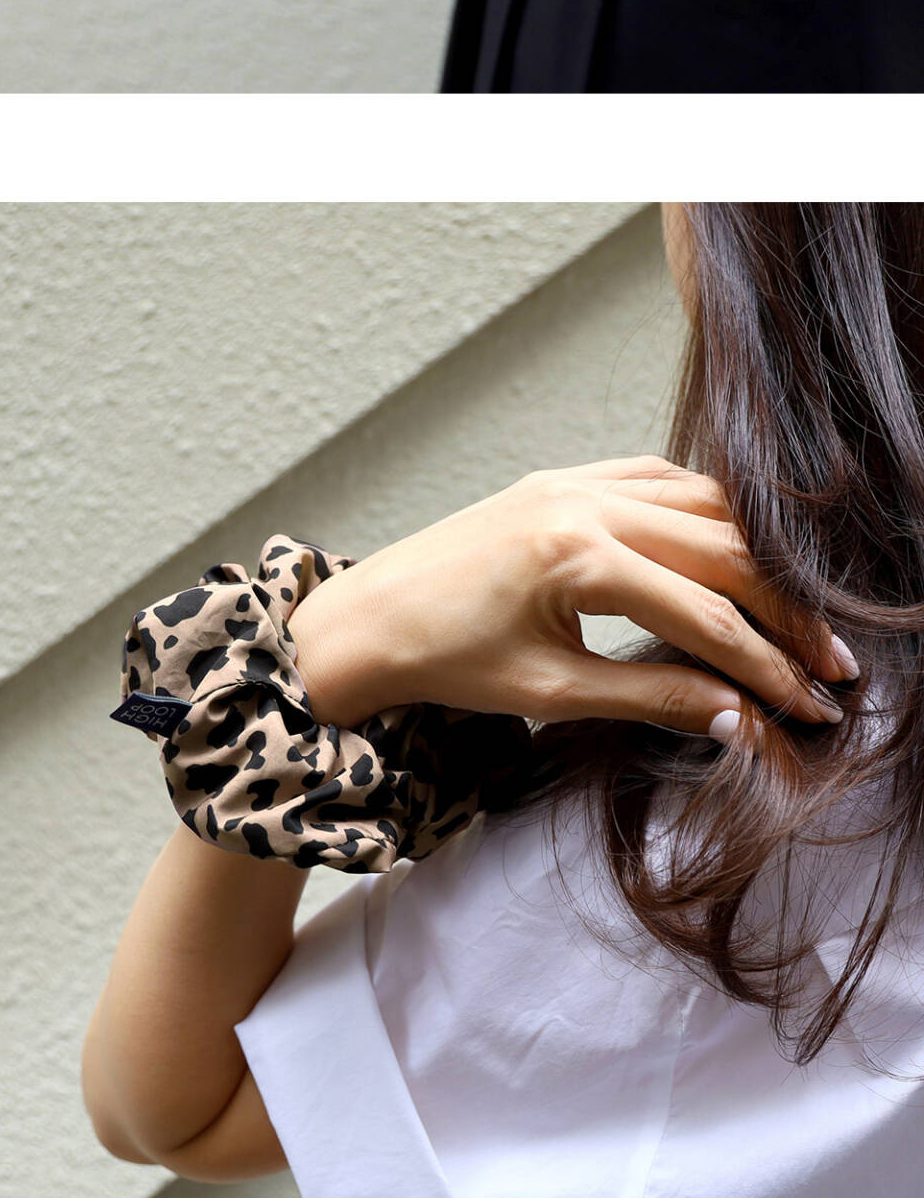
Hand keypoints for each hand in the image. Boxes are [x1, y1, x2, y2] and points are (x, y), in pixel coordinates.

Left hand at [297, 465, 857, 749]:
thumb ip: (652, 699)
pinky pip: (660, 480)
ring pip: (703, 505)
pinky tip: (739, 552)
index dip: (769, 667)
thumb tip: (739, 721)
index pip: (708, 617)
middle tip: (831, 665)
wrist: (367, 621)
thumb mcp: (554, 694)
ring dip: (759, 560)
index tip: (811, 705)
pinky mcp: (566, 477)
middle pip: (725, 552)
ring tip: (799, 615)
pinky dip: (709, 514)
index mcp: (579, 558)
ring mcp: (576, 479)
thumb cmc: (446, 663)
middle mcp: (586, 502)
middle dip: (786, 614)